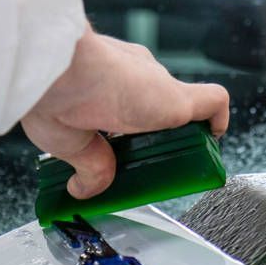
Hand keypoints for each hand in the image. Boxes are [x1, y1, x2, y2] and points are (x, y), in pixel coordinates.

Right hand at [21, 28, 229, 198]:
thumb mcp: (69, 144)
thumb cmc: (48, 95)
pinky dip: (217, 121)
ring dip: (186, 136)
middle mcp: (133, 78)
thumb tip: (85, 189)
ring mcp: (155, 87)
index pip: (128, 102)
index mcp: (104, 82)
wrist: (55, 75)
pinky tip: (212, 140)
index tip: (125, 152)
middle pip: (157, 107)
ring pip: (184, 109)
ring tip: (183, 165)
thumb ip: (88, 166)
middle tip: (152, 167)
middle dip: (157, 136)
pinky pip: (213, 102)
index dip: (131, 127)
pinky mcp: (176, 97)